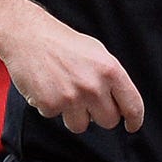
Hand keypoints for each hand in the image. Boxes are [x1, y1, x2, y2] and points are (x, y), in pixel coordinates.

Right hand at [0, 0, 143, 134]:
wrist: (27, 35)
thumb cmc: (62, 43)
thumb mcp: (97, 53)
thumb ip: (112, 78)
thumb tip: (123, 103)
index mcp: (110, 70)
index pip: (132, 105)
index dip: (134, 120)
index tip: (131, 125)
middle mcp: (93, 86)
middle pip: (108, 121)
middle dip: (99, 115)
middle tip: (86, 99)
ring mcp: (72, 97)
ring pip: (81, 126)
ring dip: (74, 115)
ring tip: (64, 91)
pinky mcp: (50, 105)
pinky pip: (56, 118)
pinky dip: (50, 106)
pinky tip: (47, 87)